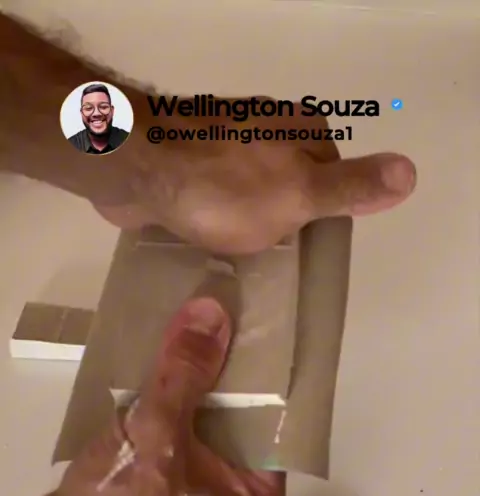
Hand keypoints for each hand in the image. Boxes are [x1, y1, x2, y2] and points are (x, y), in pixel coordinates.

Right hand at [54, 297, 284, 495]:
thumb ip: (185, 374)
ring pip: (211, 444)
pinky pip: (187, 457)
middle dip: (226, 389)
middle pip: (242, 436)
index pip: (274, 431)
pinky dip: (176, 427)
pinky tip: (165, 388)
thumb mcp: (153, 433)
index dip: (260, 381)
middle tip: (219, 333)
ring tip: (192, 351)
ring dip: (197, 404)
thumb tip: (212, 316)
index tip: (248, 336)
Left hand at [95, 98, 415, 252]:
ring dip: (245, 231)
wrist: (134, 168)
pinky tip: (206, 252)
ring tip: (237, 268)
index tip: (302, 253)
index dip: (320, 219)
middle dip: (281, 227)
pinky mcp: (187, 165)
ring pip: (251, 199)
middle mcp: (265, 130)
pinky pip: (214, 202)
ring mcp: (222, 145)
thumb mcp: (300, 194)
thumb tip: (410, 172)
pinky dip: (214, 225)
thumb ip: (350, 187)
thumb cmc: (223, 186)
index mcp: (300, 129)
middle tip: (269, 267)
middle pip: (291, 190)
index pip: (332, 181)